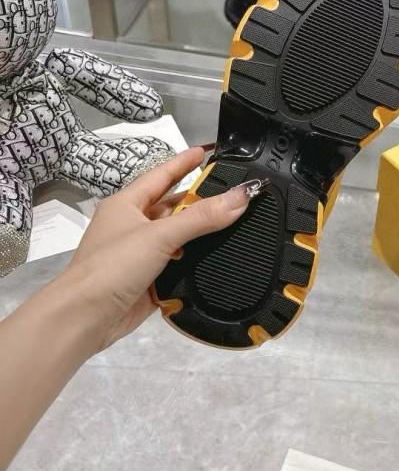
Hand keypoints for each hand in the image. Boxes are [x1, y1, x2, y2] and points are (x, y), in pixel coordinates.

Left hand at [67, 147, 250, 351]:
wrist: (83, 318)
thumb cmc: (113, 266)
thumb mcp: (160, 235)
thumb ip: (202, 216)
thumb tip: (242, 196)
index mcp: (127, 204)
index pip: (161, 175)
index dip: (183, 162)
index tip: (207, 151)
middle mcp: (133, 225)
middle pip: (173, 206)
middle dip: (201, 200)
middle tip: (235, 191)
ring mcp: (140, 254)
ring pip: (178, 236)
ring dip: (201, 232)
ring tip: (237, 221)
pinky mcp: (149, 279)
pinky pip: (179, 262)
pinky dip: (196, 259)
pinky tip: (219, 256)